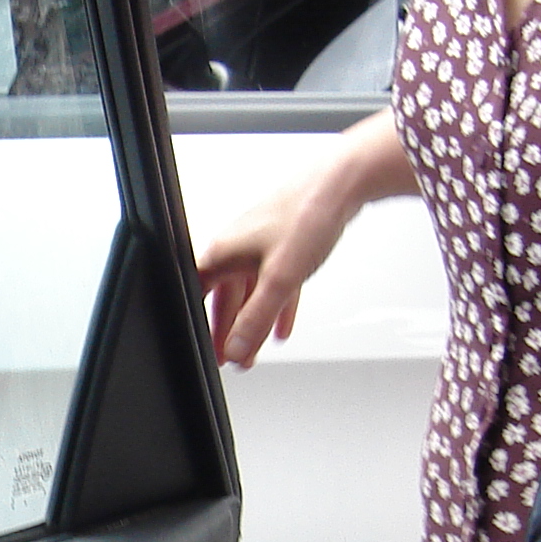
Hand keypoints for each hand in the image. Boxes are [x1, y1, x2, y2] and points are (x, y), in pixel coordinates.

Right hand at [190, 109, 407, 368]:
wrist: (343, 182)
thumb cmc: (307, 214)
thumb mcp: (280, 278)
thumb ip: (256, 318)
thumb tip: (237, 348)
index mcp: (223, 253)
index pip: (198, 296)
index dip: (200, 326)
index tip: (209, 351)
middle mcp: (236, 248)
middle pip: (223, 299)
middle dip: (227, 331)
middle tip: (229, 359)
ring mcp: (259, 246)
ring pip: (248, 294)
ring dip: (250, 323)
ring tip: (252, 351)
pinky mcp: (284, 246)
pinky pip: (273, 285)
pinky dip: (274, 308)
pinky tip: (281, 328)